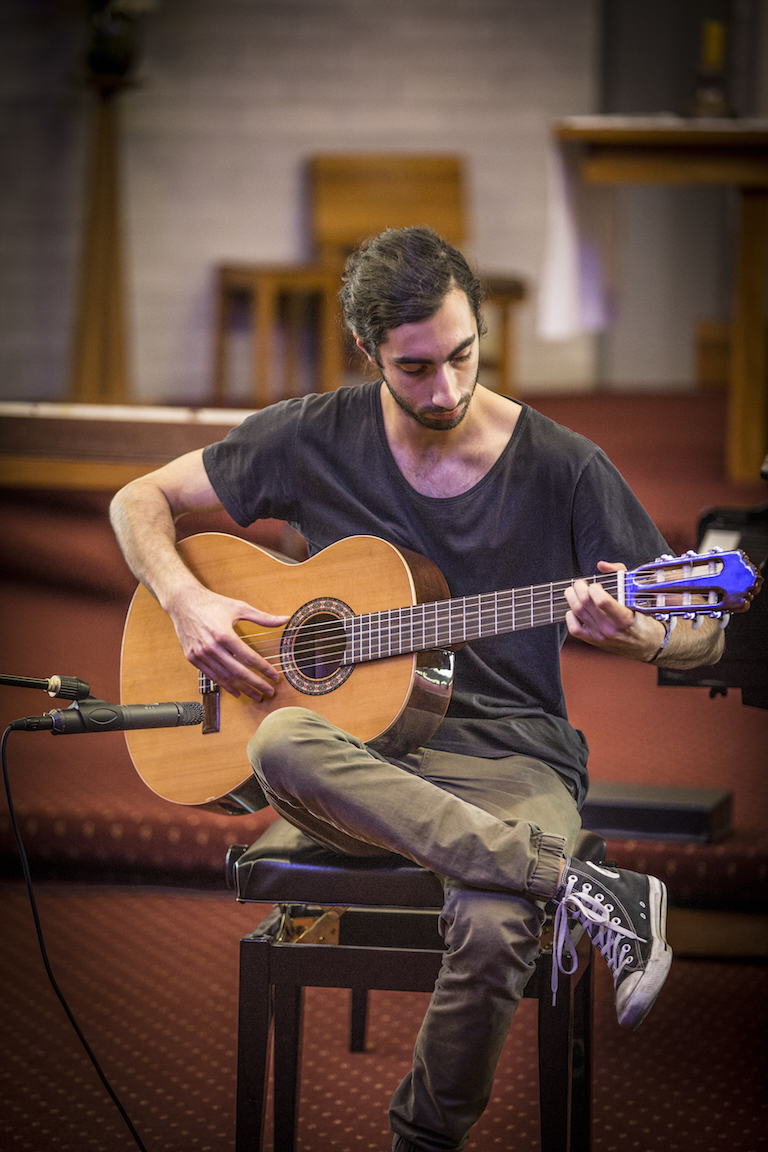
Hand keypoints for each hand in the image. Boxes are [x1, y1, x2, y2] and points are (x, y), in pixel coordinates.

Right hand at [167, 582, 288, 700]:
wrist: (183, 602)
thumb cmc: (212, 603)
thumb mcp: (239, 607)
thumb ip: (263, 617)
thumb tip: (285, 619)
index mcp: (224, 634)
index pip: (249, 657)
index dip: (264, 669)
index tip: (275, 676)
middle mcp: (212, 647)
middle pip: (238, 672)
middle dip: (256, 684)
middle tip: (269, 691)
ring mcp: (201, 654)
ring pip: (225, 678)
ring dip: (243, 688)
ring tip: (256, 695)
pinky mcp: (192, 658)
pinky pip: (212, 676)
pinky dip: (225, 686)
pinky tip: (237, 691)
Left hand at [564, 561, 664, 657]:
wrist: (646, 644)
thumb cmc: (642, 619)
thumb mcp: (637, 595)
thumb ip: (620, 574)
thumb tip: (602, 565)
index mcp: (624, 618)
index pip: (602, 601)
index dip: (594, 588)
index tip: (596, 585)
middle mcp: (610, 628)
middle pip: (585, 603)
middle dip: (579, 588)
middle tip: (580, 583)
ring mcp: (600, 636)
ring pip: (578, 613)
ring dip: (572, 597)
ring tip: (573, 591)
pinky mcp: (593, 641)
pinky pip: (574, 629)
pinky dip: (570, 616)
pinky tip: (575, 610)